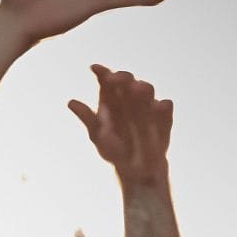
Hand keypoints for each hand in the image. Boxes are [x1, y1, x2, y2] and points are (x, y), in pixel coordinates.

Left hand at [70, 66, 171, 187]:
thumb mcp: (97, 134)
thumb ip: (87, 117)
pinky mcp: (164, 116)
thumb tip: (71, 102)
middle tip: (113, 79)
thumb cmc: (113, 149)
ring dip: (141, 88)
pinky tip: (158, 107)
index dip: (102, 72)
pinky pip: (165, 107)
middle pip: (128, 80)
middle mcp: (130, 98)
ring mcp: (148, 105)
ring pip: (147, 89)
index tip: (94, 68)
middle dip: (122, 78)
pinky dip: (162, 106)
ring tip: (135, 89)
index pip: (107, 80)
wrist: (135, 168)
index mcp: (112, 100)